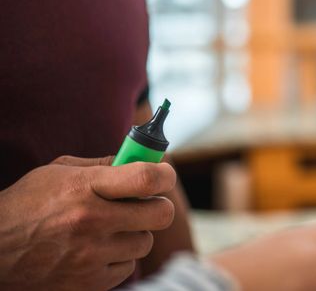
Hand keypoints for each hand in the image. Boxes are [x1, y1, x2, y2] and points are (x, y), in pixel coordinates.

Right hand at [0, 155, 176, 290]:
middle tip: (144, 202)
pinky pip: (128, 267)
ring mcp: (90, 256)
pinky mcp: (88, 283)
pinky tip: (99, 248)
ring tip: (111, 227)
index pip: (146, 179)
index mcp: (84, 188)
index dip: (165, 174)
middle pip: (160, 214)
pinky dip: (119, 258)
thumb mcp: (59, 171)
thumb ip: (102, 165)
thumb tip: (141, 159)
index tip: (164, 174)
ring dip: (135, 233)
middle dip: (157, 205)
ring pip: (145, 241)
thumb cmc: (28, 203)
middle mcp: (91, 222)